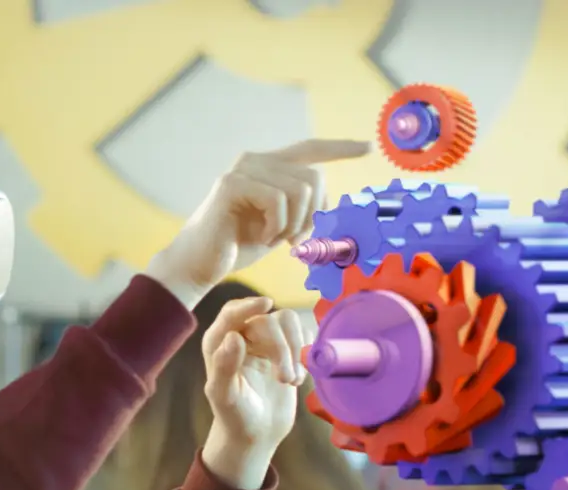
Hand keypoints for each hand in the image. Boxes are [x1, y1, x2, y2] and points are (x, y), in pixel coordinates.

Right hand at [146, 138, 370, 308]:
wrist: (200, 263)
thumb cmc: (239, 246)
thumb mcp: (282, 226)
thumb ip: (303, 209)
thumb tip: (332, 202)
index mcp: (269, 167)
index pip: (310, 149)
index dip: (340, 148)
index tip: (367, 148)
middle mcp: (257, 160)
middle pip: (314, 174)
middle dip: (315, 213)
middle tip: (296, 241)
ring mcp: (244, 169)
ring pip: (299, 189)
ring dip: (296, 223)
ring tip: (278, 240)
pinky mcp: (232, 184)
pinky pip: (278, 200)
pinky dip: (278, 226)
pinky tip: (265, 238)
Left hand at [199, 297, 314, 489]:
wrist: (257, 433)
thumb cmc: (235, 416)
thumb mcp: (225, 396)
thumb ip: (224, 366)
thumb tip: (233, 337)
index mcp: (219, 342)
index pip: (233, 312)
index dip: (249, 305)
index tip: (267, 304)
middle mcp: (242, 335)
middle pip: (268, 320)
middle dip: (281, 348)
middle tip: (285, 380)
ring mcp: (265, 342)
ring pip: (288, 322)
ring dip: (294, 350)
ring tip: (290, 380)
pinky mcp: (285, 350)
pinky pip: (301, 336)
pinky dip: (303, 356)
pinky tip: (296, 381)